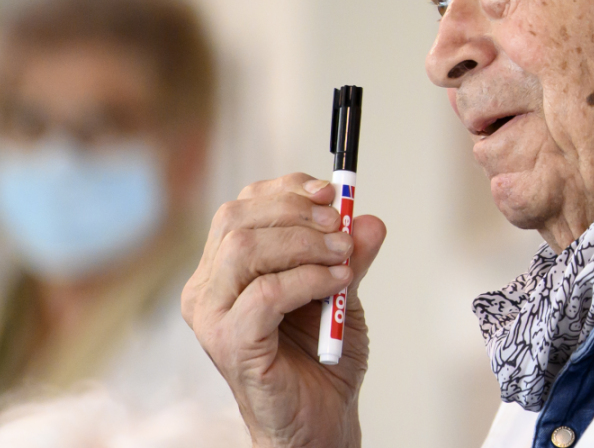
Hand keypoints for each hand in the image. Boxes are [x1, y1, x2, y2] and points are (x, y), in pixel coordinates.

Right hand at [182, 173, 385, 447]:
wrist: (319, 421)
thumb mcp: (341, 290)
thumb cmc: (321, 357)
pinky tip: (338, 283)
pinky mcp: (230, 344)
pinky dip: (309, 278)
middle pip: (236, 219)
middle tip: (339, 224)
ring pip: (245, 249)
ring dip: (304, 243)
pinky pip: (266, 294)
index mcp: (224, 268)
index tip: (331, 191)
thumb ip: (349, 254)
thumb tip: (367, 218)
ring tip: (343, 258)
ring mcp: (212, 317)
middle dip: (295, 211)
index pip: (242, 207)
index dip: (286, 190)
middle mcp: (208, 288)